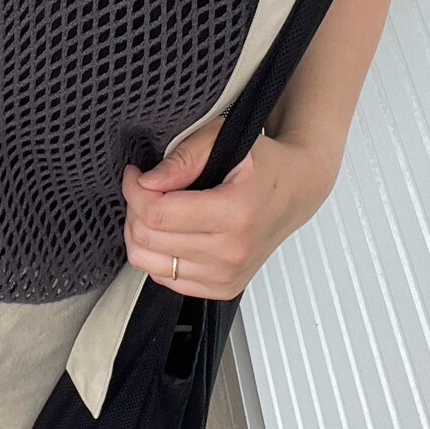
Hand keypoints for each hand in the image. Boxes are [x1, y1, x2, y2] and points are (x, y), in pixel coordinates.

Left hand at [121, 120, 338, 300]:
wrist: (295, 191)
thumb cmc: (263, 164)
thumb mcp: (224, 140)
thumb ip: (183, 158)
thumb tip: (147, 182)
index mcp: (235, 214)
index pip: (158, 214)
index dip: (134, 191)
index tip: (135, 174)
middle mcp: (232, 252)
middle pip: (149, 239)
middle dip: (135, 208)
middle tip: (145, 188)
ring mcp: (227, 276)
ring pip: (148, 263)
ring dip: (141, 232)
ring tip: (156, 209)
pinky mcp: (222, 289)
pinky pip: (164, 279)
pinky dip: (157, 254)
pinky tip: (171, 232)